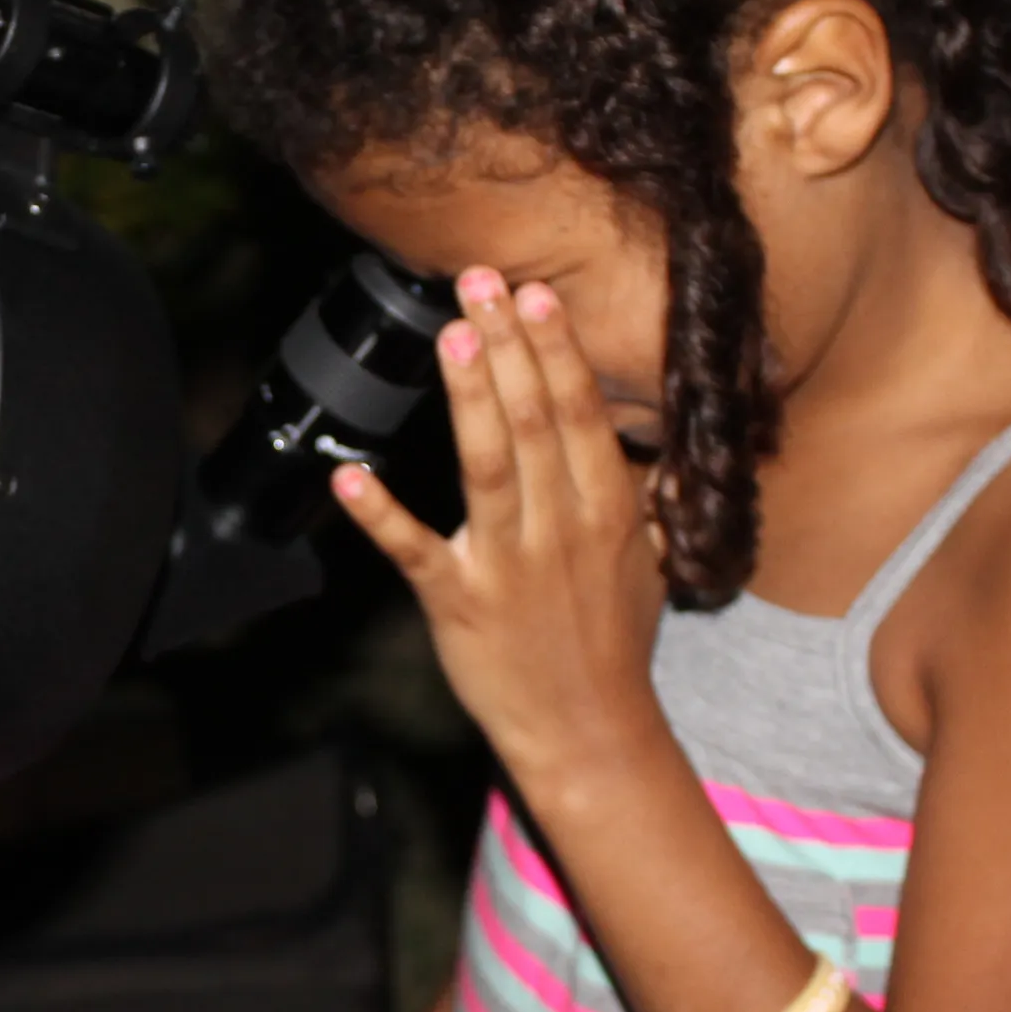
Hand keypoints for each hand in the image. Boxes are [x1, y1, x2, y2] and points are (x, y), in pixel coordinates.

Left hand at [331, 269, 664, 788]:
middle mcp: (562, 525)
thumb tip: (661, 439)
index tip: (534, 295)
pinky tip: (349, 475)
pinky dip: (381, 513)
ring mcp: (509, 563)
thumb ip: (647, 491)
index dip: (555, 350)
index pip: (579, 412)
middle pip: (532, 420)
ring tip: (451, 336)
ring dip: (469, 398)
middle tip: (480, 280)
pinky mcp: (459, 602)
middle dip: (507, 346)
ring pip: (486, 466)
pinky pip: (415, 549)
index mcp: (607, 508)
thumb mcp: (649, 558)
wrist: (591, 731)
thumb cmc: (614, 640)